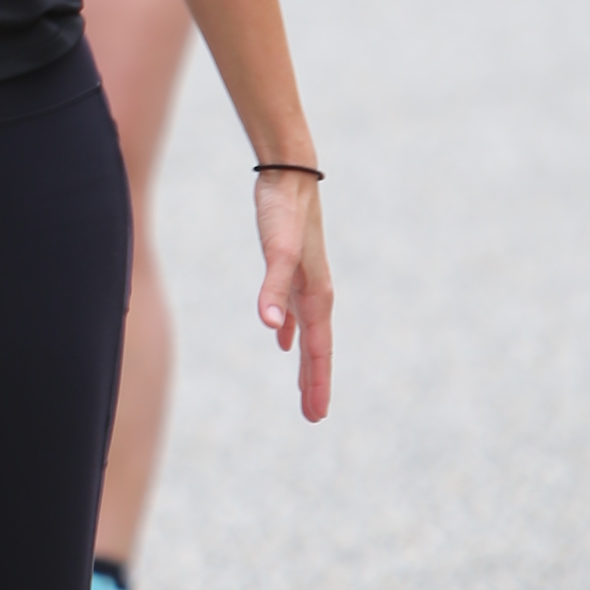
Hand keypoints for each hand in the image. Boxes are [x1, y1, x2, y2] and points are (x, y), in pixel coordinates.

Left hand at [254, 174, 331, 422]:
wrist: (289, 174)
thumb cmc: (283, 211)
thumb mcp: (276, 250)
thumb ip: (273, 288)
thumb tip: (271, 328)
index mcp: (317, 295)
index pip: (318, 351)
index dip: (317, 384)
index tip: (315, 415)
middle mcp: (315, 292)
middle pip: (317, 348)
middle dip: (315, 383)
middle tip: (313, 416)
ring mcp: (305, 281)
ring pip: (308, 332)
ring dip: (306, 361)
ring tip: (304, 389)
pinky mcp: (291, 269)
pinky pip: (294, 310)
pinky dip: (290, 329)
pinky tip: (282, 339)